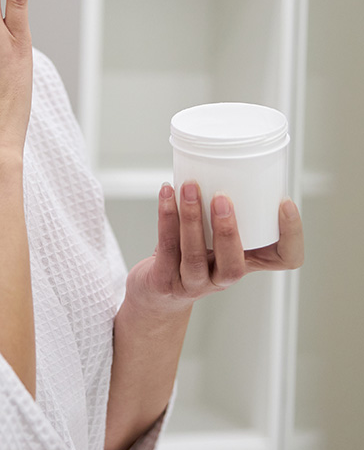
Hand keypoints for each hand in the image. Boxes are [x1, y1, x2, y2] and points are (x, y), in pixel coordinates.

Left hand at [125, 181, 304, 314]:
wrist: (158, 294)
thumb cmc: (193, 255)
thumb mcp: (218, 237)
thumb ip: (227, 207)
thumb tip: (229, 155)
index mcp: (247, 263)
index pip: (285, 260)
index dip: (292, 235)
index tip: (284, 202)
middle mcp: (223, 278)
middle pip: (233, 265)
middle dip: (228, 231)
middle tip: (222, 197)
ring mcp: (192, 283)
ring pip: (193, 255)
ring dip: (191, 218)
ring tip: (188, 187)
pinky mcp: (164, 280)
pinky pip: (166, 246)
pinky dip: (166, 216)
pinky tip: (166, 192)